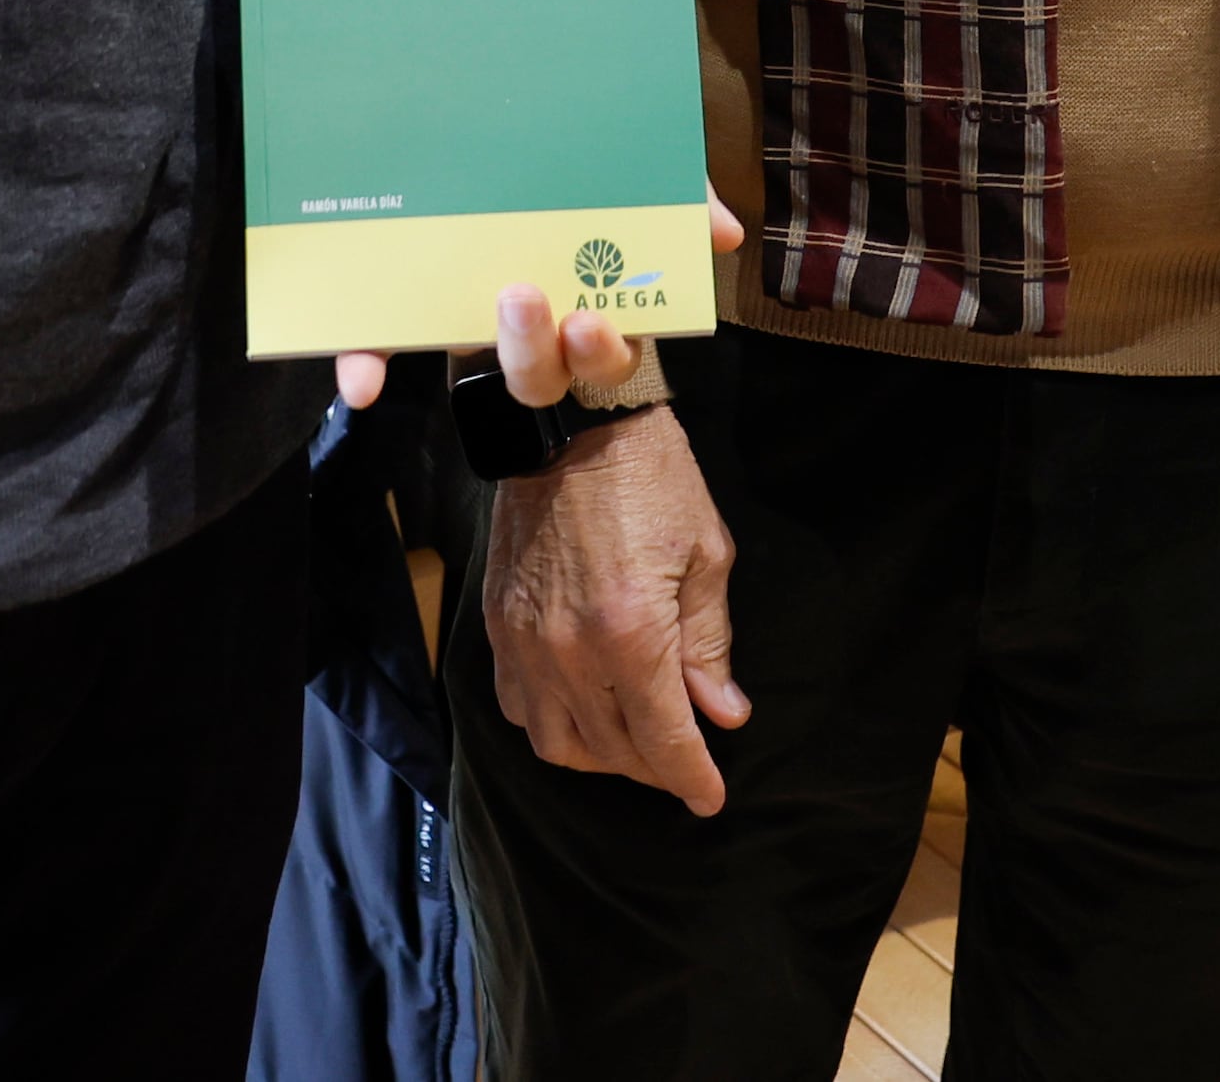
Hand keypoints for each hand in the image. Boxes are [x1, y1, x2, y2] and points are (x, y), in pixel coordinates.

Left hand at [337, 193, 751, 410]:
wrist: (482, 123)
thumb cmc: (572, 167)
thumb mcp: (629, 171)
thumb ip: (679, 196)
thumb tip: (726, 232)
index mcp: (586, 299)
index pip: (606, 344)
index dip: (601, 347)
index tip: (592, 319)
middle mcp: (532, 325)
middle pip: (543, 373)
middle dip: (538, 350)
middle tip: (530, 300)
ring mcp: (470, 319)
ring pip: (479, 367)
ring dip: (488, 352)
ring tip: (487, 314)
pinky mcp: (405, 311)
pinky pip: (384, 351)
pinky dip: (368, 366)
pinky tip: (360, 383)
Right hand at [482, 403, 748, 812]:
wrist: (568, 420)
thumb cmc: (652, 478)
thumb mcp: (705, 554)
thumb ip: (709, 644)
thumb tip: (722, 714)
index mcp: (630, 632)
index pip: (663, 738)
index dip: (691, 778)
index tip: (710, 799)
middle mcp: (569, 650)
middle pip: (612, 750)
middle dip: (654, 767)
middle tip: (682, 760)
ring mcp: (524, 641)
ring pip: (557, 743)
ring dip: (601, 757)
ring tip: (634, 743)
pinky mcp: (497, 624)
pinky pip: (517, 707)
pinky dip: (552, 725)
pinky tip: (582, 711)